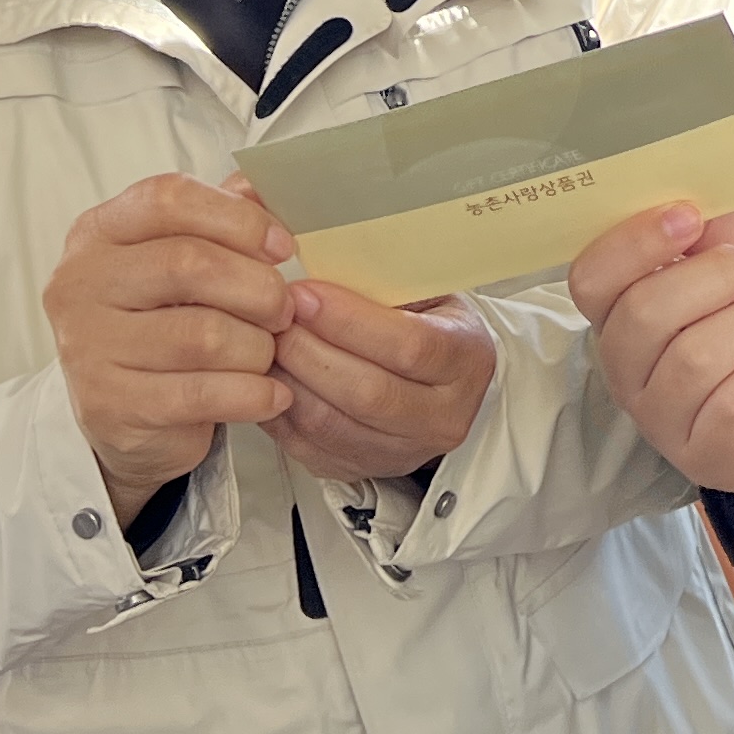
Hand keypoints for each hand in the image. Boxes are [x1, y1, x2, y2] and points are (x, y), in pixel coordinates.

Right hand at [40, 176, 298, 520]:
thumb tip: (268, 189)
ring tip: (268, 354)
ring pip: (203, 335)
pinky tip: (270, 394)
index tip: (281, 247)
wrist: (122, 412)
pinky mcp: (111, 405)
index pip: (169, 199)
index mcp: (99, 232)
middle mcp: (81, 283)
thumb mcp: (180, 259)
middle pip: (188, 264)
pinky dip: (252, 394)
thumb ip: (221, 218)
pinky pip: (202, 394)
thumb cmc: (160, 321)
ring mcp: (89, 347)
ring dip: (256, 346)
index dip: (237, 218)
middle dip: (257, 287)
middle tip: (284, 309)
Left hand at [265, 278, 497, 483]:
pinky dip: (279, 409)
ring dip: (287, 380)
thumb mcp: (426, 291)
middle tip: (275, 317)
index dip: (349, 321)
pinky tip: (270, 377)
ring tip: (267, 343)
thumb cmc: (430, 326)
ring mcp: (402, 452)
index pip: (408, 346)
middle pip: (366, 393)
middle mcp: (442, 417)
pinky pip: (307, 445)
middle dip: (308, 350)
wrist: (445, 383)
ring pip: (329, 425)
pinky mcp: (360, 469)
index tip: (305, 295)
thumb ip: (381, 281)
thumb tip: (318, 263)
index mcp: (466, 361)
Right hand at [569, 207, 733, 537]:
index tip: (689, 218)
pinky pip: (732, 410)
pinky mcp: (711, 463)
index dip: (634, 243)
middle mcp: (629, 373)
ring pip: (692, 361)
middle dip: (716, 278)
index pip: (591, 279)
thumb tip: (678, 207)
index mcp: (623, 313)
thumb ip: (705, 224)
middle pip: (642, 316)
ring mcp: (665, 424)